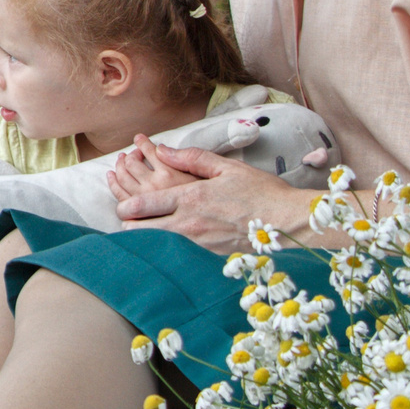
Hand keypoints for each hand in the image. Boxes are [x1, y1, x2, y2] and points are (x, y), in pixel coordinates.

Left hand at [111, 134, 313, 253]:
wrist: (288, 223)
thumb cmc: (261, 192)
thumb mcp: (226, 167)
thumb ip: (191, 158)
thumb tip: (162, 150)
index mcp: (190, 198)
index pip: (142, 205)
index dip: (125, 207)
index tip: (121, 206)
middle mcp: (189, 224)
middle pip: (141, 231)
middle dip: (129, 226)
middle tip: (128, 221)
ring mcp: (197, 244)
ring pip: (156, 246)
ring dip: (145, 239)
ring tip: (142, 234)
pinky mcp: (208, 258)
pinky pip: (178, 256)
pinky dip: (167, 251)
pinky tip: (169, 248)